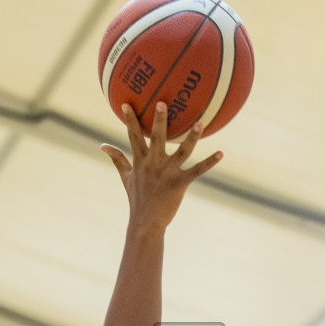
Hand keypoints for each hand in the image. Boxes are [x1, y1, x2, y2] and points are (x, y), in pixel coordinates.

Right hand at [100, 101, 222, 232]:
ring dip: (191, 137)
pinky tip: (221, 153)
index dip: (130, 120)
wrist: (145, 223)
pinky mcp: (180, 184)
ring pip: (182, 151)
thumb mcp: (125, 177)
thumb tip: (102, 145)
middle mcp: (154, 164)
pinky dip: (209, 163)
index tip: (126, 103)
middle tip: (162, 102)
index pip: (133, 136)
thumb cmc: (137, 198)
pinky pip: (197, 170)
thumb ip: (117, 159)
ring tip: (200, 123)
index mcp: (140, 161)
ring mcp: (167, 173)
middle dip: (159, 120)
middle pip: (157, 138)